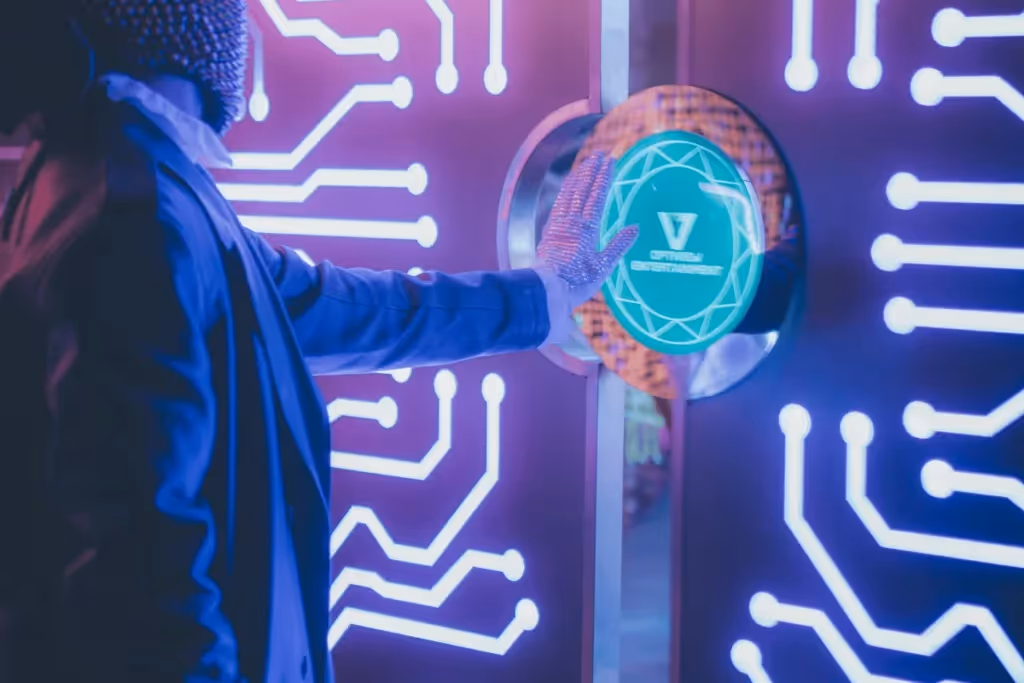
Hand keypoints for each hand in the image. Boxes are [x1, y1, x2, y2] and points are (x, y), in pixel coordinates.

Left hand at [535, 153, 638, 309]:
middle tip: (598, 155)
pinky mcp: (549, 232)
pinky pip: (558, 206)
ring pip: (568, 195)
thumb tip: (635, 228)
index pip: (597, 196)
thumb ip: (618, 245)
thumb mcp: (603, 266)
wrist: (547, 290)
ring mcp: (558, 225)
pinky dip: (564, 193)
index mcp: (586, 228)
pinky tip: (567, 190)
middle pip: (581, 190)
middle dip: (591, 171)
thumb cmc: (577, 281)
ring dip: (577, 178)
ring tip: (584, 165)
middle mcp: (571, 222)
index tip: (610, 160)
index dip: (604, 177)